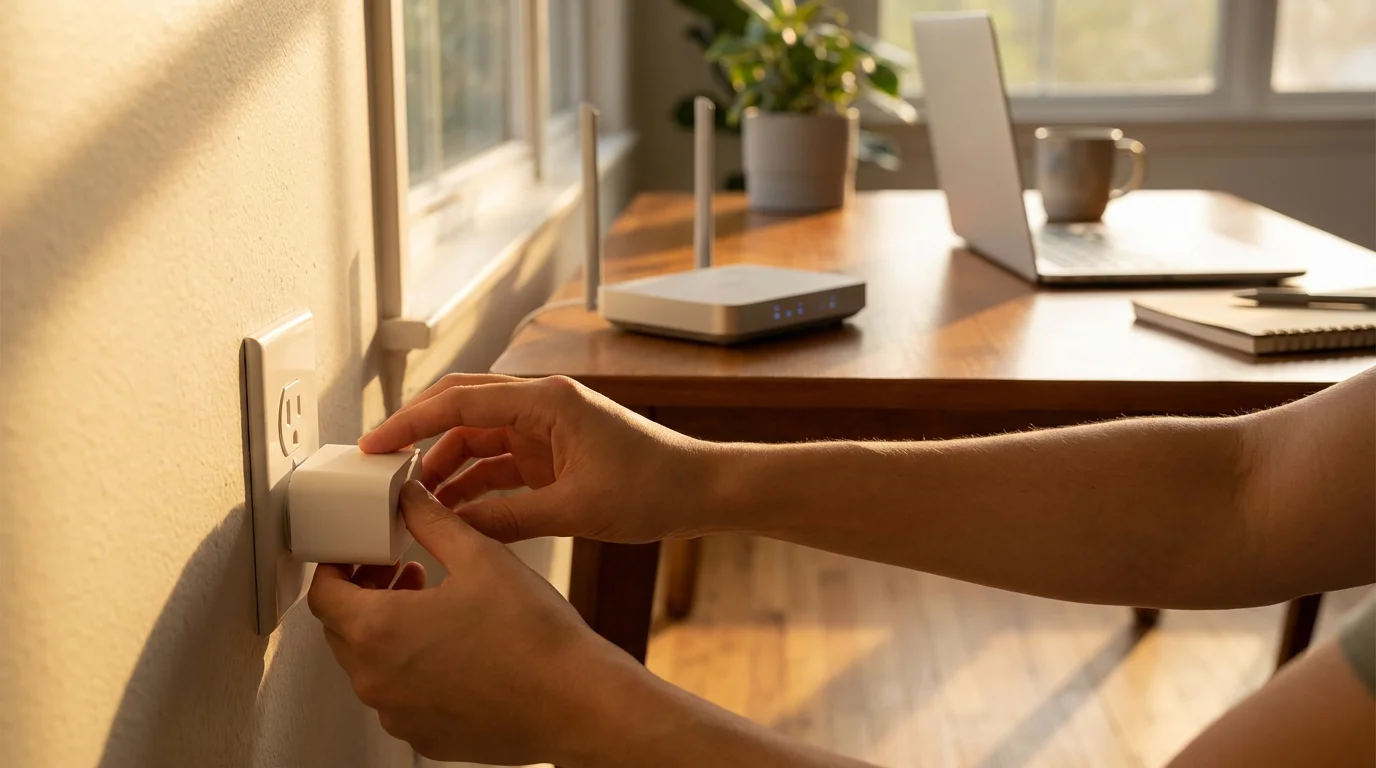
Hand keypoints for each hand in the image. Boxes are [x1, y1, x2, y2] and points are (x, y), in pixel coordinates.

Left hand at [308, 481, 652, 764]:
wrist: (576, 702)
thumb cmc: (534, 639)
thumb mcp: (480, 557)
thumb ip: (432, 522)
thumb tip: (410, 501)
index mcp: (379, 631)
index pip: (323, 594)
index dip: (336, 565)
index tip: (357, 552)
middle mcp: (377, 681)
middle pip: (342, 629)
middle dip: (364, 594)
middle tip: (399, 569)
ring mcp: (400, 715)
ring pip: (372, 665)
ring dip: (388, 630)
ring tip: (433, 604)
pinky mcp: (426, 736)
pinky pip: (401, 697)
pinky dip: (413, 669)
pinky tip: (455, 647)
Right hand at [358, 374, 717, 543]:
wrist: (700, 491)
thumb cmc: (655, 487)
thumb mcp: (575, 510)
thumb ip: (510, 518)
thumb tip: (455, 528)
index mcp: (547, 401)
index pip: (460, 401)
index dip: (409, 422)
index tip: (373, 445)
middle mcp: (542, 405)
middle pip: (460, 409)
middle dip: (417, 435)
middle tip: (378, 466)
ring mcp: (546, 428)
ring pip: (477, 439)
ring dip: (445, 466)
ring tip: (412, 501)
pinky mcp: (553, 452)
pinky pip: (499, 463)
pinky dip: (474, 484)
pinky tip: (452, 510)